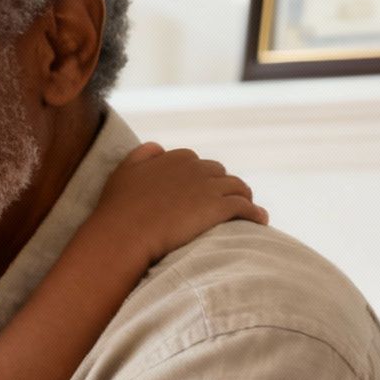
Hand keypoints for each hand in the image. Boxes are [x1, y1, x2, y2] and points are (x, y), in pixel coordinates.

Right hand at [92, 143, 267, 265]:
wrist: (125, 233)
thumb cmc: (119, 208)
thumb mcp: (124, 171)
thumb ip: (142, 155)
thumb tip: (158, 146)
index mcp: (175, 158)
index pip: (197, 162)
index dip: (201, 176)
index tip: (201, 190)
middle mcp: (195, 168)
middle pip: (219, 173)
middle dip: (223, 185)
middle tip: (226, 201)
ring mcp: (208, 187)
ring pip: (238, 187)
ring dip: (244, 196)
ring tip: (249, 209)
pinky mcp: (218, 208)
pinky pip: (245, 207)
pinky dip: (255, 212)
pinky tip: (260, 220)